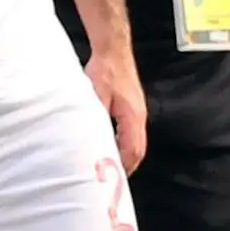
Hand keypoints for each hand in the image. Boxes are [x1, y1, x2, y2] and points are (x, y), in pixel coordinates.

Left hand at [86, 48, 148, 172]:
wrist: (113, 50)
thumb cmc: (104, 69)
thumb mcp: (95, 95)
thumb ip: (95, 118)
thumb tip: (90, 140)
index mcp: (132, 116)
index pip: (133, 150)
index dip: (124, 167)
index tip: (114, 179)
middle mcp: (139, 116)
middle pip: (138, 150)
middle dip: (128, 166)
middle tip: (113, 180)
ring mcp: (138, 111)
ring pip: (136, 142)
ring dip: (126, 156)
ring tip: (112, 168)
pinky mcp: (133, 107)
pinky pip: (132, 133)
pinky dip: (125, 145)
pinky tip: (112, 147)